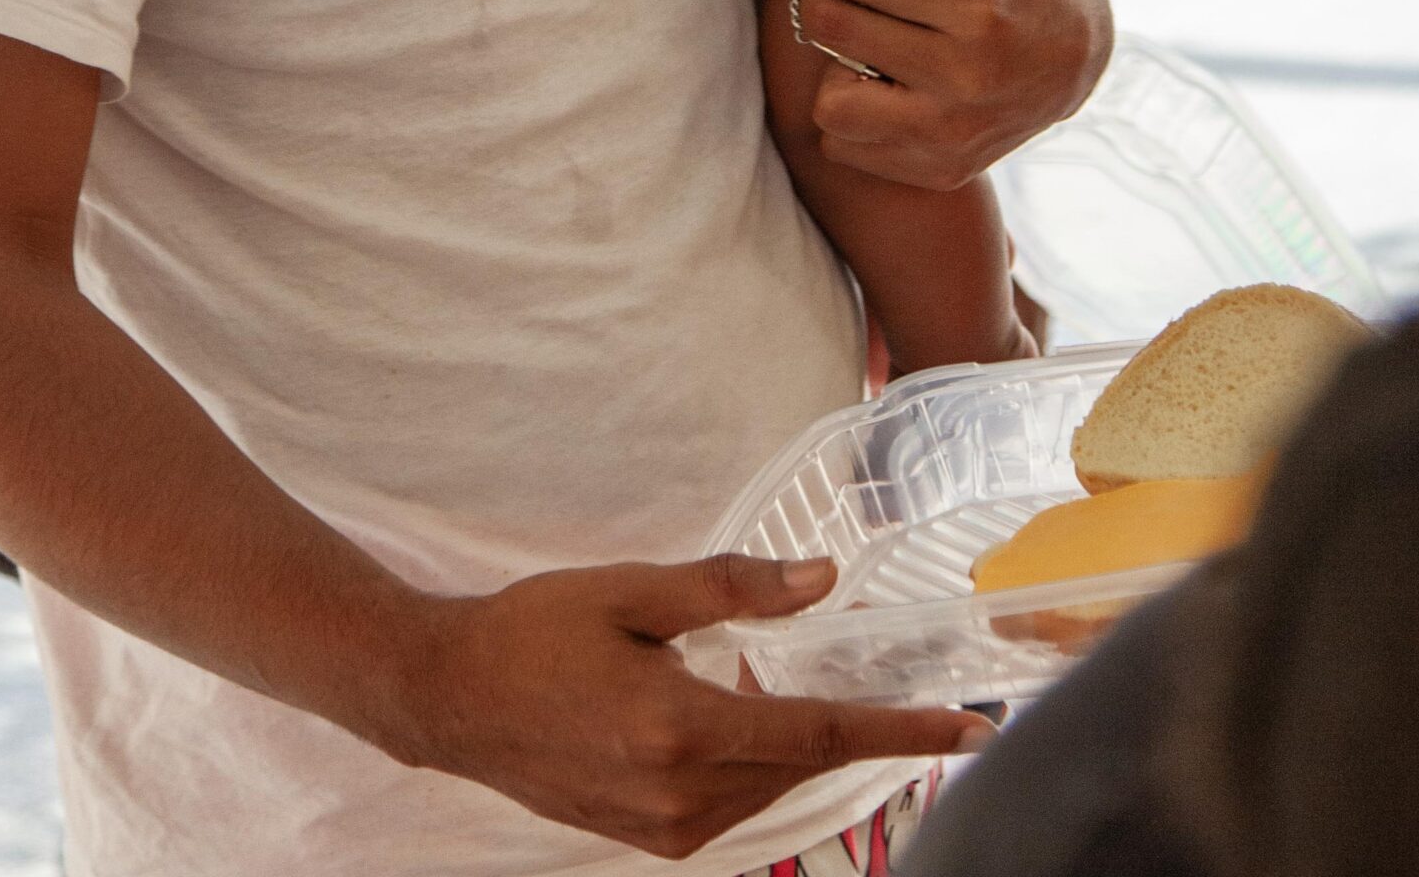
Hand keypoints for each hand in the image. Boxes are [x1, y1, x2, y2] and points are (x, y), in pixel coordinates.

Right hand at [394, 551, 992, 860]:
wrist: (452, 699)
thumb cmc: (535, 631)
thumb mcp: (632, 591)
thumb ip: (731, 589)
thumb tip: (821, 580)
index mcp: (682, 730)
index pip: (819, 733)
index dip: (900, 730)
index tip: (967, 727)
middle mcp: (683, 795)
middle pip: (803, 764)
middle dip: (861, 730)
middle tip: (906, 689)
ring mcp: (666, 828)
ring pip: (772, 788)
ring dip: (806, 744)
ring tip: (825, 692)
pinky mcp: (650, 838)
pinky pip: (735, 805)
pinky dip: (760, 762)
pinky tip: (749, 716)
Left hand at [763, 0, 1111, 190]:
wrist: (1079, 54)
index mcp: (974, 7)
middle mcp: (965, 78)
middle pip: (836, 32)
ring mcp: (953, 134)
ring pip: (833, 107)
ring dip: (835, 68)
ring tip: (867, 45)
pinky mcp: (943, 170)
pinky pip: (849, 149)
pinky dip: (852, 115)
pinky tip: (882, 84)